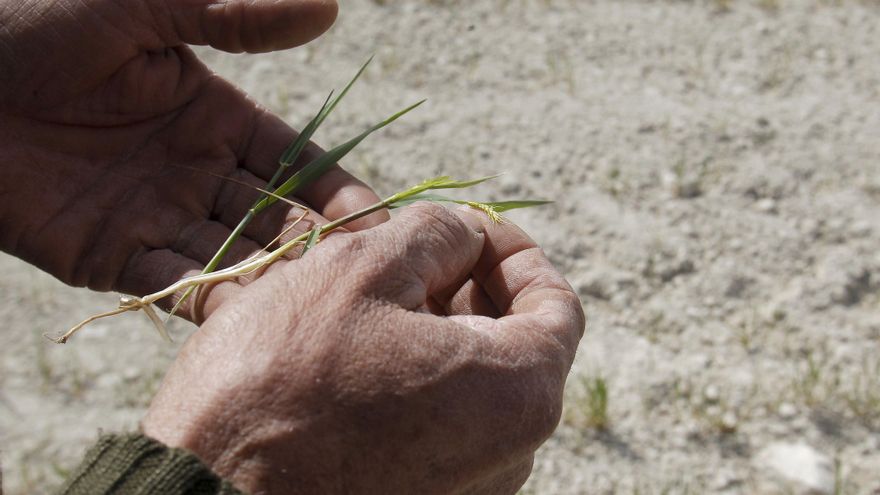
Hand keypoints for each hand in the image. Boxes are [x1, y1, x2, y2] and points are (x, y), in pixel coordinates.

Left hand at [0, 0, 385, 318]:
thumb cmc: (38, 20)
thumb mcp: (148, 4)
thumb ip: (235, 15)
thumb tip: (327, 7)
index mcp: (214, 116)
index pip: (294, 162)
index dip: (336, 191)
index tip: (378, 222)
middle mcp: (196, 170)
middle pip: (274, 217)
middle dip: (316, 246)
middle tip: (362, 279)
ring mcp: (156, 216)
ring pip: (232, 257)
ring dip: (272, 281)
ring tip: (316, 307)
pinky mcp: (109, 255)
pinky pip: (170, 283)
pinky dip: (208, 301)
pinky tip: (248, 320)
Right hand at [142, 203, 584, 493]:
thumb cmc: (281, 376)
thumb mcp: (361, 268)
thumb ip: (437, 234)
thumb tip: (468, 235)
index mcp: (517, 393)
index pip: (557, 305)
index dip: (516, 251)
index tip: (474, 226)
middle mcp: (510, 456)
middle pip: (514, 347)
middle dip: (472, 286)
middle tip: (416, 251)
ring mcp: (466, 491)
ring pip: (471, 387)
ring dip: (438, 329)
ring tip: (379, 293)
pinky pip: (439, 427)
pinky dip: (416, 377)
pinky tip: (361, 350)